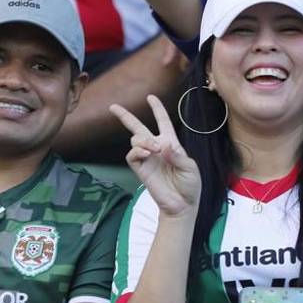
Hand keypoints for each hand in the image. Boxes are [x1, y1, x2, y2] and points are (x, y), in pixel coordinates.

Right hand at [110, 95, 200, 216]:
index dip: (157, 109)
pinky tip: (147, 154)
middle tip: (113, 107)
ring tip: (153, 149)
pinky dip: (137, 150)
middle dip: (126, 117)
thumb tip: (162, 144)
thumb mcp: (190, 168)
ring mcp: (147, 158)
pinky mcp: (140, 169)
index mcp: (171, 144)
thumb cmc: (189, 185)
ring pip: (136, 139)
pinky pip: (132, 155)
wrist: (182, 204)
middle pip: (139, 128)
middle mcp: (157, 148)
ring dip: (143, 140)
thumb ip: (177, 155)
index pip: (163, 122)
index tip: (150, 97)